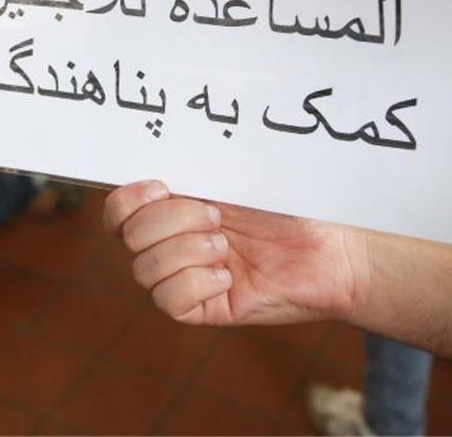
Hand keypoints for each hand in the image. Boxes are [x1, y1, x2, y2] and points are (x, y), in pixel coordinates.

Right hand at [103, 180, 369, 325]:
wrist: (333, 248)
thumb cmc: (291, 203)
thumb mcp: (239, 173)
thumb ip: (197, 164)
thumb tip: (162, 143)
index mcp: (173, 205)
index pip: (118, 209)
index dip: (127, 199)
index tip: (164, 186)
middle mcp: (171, 241)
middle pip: (128, 236)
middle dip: (172, 220)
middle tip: (218, 216)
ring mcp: (185, 275)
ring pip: (144, 269)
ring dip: (187, 251)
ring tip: (227, 247)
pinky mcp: (203, 307)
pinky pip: (168, 299)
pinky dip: (196, 283)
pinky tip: (229, 276)